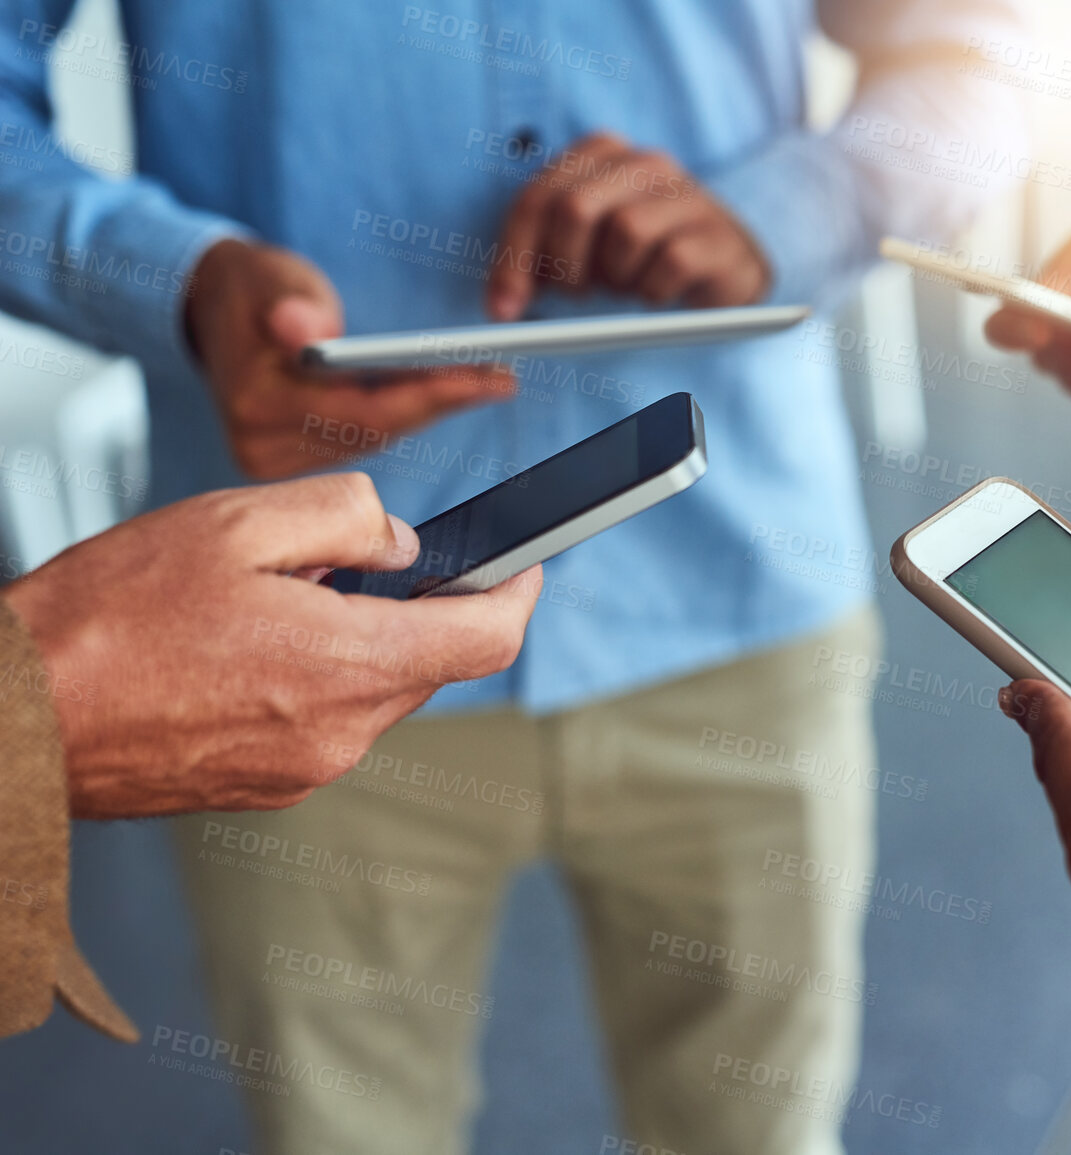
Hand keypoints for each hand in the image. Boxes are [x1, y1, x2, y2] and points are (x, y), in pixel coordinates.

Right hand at [2, 473, 541, 818]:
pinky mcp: (266, 788)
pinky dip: (313, 678)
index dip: (517, 593)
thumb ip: (345, 517)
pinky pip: (326, 723)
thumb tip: (400, 541)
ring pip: (375, 691)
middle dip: (413, 606)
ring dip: (354, 641)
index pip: (486, 638)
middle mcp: (339, 735)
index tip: (523, 566)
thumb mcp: (235, 522)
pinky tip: (245, 647)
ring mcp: (303, 772)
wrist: (17, 720)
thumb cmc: (104, 622)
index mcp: (347, 667)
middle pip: (429, 662)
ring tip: (271, 601)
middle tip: (353, 561)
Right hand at [185, 239, 515, 478]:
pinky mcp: (291, 460)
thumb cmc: (251, 287)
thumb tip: (306, 332)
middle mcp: (262, 445)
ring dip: (429, 410)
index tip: (484, 378)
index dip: (429, 396)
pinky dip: (403, 415)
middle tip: (499, 377)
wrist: (216, 308)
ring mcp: (276, 460)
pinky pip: (363, 439)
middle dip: (441, 402)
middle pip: (375, 432)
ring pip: (375, 439)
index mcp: (254, 404)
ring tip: (483, 382)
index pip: (362, 413)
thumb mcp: (269, 279)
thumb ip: (291, 304)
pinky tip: (443, 394)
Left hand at [486, 132, 769, 318]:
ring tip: (628, 288)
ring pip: (627, 231)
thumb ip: (544, 257)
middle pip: (576, 207)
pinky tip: (658, 295)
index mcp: (601, 153)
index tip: (503, 309)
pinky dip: (655, 290)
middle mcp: (644, 163)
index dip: (514, 257)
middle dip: (565, 264)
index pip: (538, 197)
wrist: (725, 270)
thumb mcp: (587, 250)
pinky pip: (672, 261)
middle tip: (576, 297)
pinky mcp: (718, 234)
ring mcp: (686, 194)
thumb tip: (502, 305)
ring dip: (618, 277)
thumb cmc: (643, 259)